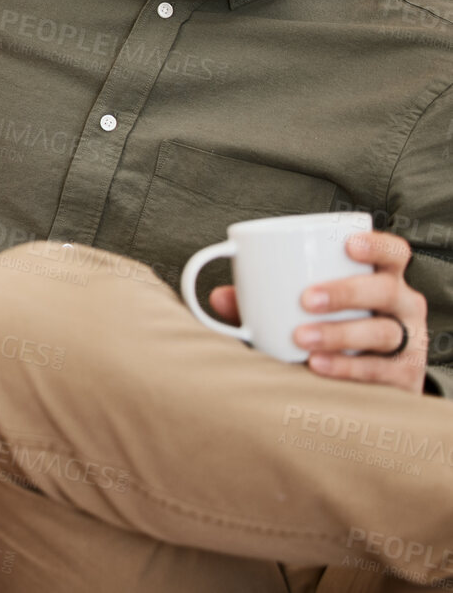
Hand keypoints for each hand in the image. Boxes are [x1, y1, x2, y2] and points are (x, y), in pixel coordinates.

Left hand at [209, 231, 428, 392]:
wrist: (372, 382)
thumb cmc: (334, 329)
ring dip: (340, 333)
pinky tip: (318, 364)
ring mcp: (408, 342)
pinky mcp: (403, 376)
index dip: (377, 246)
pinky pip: (380, 370)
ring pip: (384, 332)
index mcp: (381, 279)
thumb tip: (218, 297)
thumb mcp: (303, 310)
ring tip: (302, 337)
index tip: (348, 245)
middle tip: (305, 299)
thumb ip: (262, 300)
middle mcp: (402, 306)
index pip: (394, 254)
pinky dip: (346, 367)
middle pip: (386, 290)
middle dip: (346, 291)